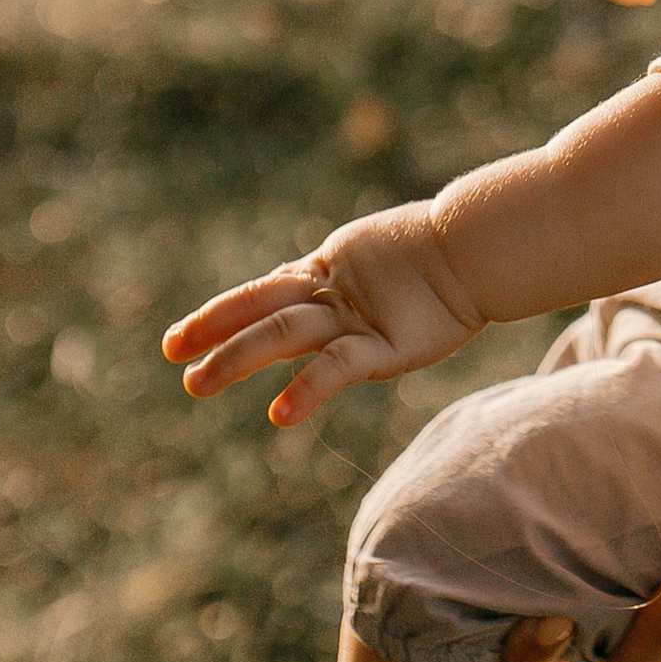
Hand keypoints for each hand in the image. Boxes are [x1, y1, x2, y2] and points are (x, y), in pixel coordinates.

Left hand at [162, 201, 485, 427]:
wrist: (486, 247)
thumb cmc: (448, 255)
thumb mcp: (388, 267)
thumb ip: (354, 275)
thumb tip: (327, 289)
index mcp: (329, 273)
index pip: (262, 293)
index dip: (219, 313)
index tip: (178, 340)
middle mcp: (333, 294)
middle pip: (261, 309)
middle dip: (214, 332)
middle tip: (174, 358)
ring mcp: (355, 315)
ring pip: (283, 331)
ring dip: (236, 356)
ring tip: (196, 383)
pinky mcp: (383, 343)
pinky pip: (336, 367)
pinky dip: (308, 388)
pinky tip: (281, 414)